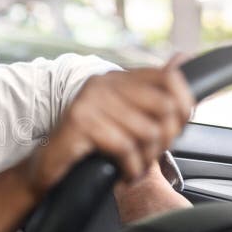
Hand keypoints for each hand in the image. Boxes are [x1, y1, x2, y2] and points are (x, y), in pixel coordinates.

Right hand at [22, 57, 193, 196]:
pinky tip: (125, 173)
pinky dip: (131, 167)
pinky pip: (125, 146)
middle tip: (152, 155)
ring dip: (147, 158)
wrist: (46, 167)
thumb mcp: (123, 118)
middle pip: (165, 106)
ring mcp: (89, 102)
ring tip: (135, 166)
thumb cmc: (87, 146)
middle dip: (167, 138)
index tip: (178, 129)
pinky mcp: (80, 124)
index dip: (185, 106)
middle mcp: (102, 84)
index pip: (169, 78)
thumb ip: (152, 94)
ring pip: (147, 131)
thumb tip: (182, 58)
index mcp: (114, 79)